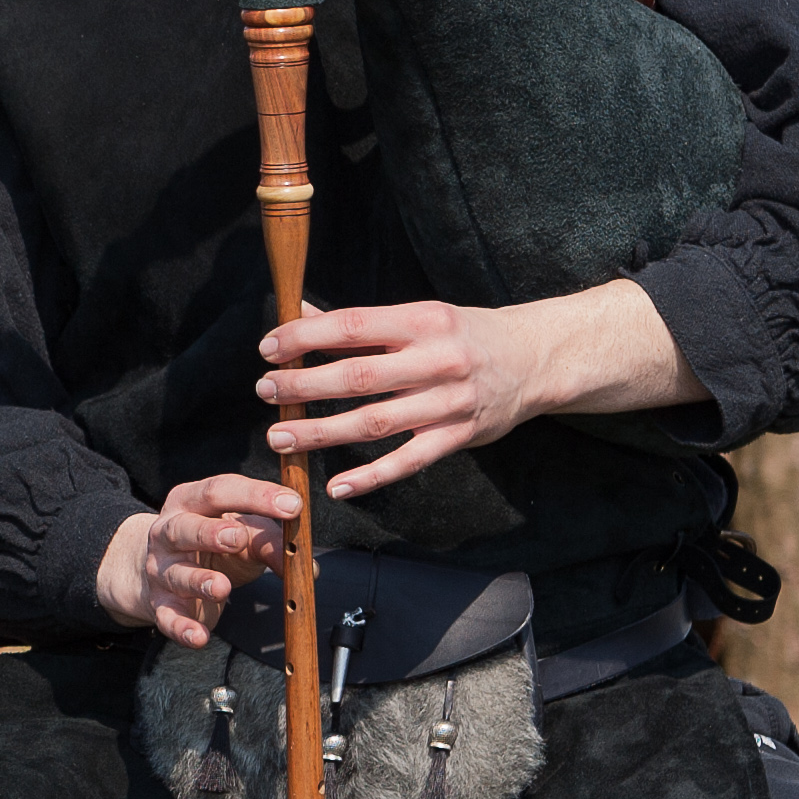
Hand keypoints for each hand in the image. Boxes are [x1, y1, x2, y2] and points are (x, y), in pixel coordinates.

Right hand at [95, 473, 299, 646]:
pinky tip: (199, 637)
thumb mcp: (245, 534)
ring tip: (222, 587)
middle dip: (209, 533)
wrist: (165, 570)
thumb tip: (307, 568)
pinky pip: (168, 617)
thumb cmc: (213, 545)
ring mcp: (161, 569)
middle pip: (184, 528)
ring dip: (198, 580)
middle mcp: (168, 532)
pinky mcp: (160, 604)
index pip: (219, 492)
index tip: (292, 504)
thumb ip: (273, 543)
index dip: (255, 495)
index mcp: (191, 502)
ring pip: (176, 574)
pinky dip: (182, 628)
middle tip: (237, 537)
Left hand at [257, 298, 533, 500]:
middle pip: (358, 376)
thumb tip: (296, 312)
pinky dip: (370, 476)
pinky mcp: (458, 437)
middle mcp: (437, 360)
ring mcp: (449, 402)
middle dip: (304, 385)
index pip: (354, 326)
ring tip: (280, 437)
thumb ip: (359, 323)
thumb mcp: (418, 316)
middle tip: (264, 391)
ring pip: (375, 422)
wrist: (534, 359)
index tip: (269, 348)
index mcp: (423, 320)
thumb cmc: (463, 335)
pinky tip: (336, 486)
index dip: (306, 337)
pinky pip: (408, 461)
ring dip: (322, 433)